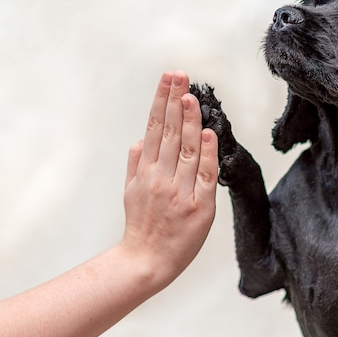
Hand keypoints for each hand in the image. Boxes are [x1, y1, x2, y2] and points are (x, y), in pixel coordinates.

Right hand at [121, 70, 218, 289]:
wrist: (146, 262)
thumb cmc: (140, 226)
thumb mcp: (129, 192)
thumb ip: (135, 164)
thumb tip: (139, 140)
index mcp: (145, 171)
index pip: (154, 128)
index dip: (161, 101)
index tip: (167, 79)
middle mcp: (161, 177)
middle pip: (169, 133)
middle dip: (174, 101)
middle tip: (179, 75)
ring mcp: (180, 192)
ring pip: (186, 150)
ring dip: (189, 121)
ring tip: (191, 96)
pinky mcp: (199, 207)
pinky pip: (205, 176)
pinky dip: (207, 155)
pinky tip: (208, 133)